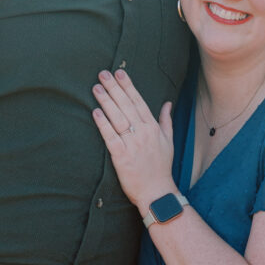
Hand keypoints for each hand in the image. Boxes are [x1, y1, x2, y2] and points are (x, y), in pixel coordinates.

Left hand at [92, 69, 175, 209]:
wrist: (157, 192)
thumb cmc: (161, 167)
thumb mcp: (168, 141)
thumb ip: (166, 121)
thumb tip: (167, 103)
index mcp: (153, 128)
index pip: (139, 102)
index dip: (128, 86)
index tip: (120, 72)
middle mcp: (143, 133)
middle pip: (126, 106)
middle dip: (114, 88)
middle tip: (103, 74)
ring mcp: (132, 145)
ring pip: (118, 118)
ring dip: (106, 102)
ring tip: (96, 88)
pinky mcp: (121, 157)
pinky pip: (111, 137)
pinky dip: (103, 124)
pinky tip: (96, 112)